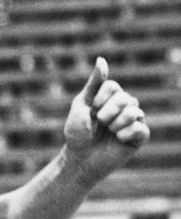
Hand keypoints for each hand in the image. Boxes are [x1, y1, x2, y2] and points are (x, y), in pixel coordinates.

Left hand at [64, 56, 150, 174]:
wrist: (80, 159)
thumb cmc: (77, 133)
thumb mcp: (81, 105)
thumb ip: (94, 84)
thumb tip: (102, 59)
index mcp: (111, 97)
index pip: (113, 86)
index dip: (100, 99)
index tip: (91, 110)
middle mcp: (125, 106)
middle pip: (125, 98)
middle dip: (107, 112)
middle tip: (99, 123)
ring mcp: (134, 121)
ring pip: (134, 112)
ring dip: (115, 124)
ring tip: (108, 132)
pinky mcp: (140, 137)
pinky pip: (141, 128)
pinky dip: (125, 134)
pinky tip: (118, 140)